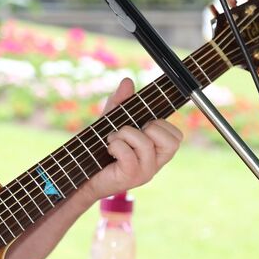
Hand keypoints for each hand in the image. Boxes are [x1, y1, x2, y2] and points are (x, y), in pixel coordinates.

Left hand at [85, 77, 182, 201]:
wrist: (81, 174)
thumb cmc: (99, 150)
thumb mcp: (110, 122)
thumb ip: (120, 102)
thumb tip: (127, 81)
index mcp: (157, 152)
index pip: (177, 136)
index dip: (160, 124)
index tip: (140, 126)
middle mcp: (155, 163)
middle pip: (171, 140)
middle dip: (146, 128)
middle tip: (127, 134)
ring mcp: (145, 172)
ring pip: (145, 143)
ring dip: (124, 135)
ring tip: (112, 140)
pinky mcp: (130, 177)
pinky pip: (129, 154)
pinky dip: (116, 146)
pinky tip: (109, 150)